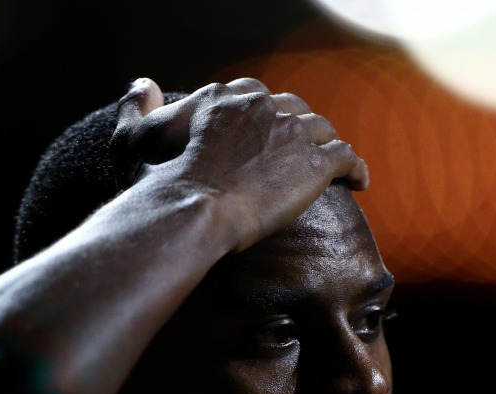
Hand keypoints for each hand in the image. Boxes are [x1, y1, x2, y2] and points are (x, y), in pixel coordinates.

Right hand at [111, 77, 369, 252]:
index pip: (255, 94)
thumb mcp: (136, 140)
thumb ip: (137, 108)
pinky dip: (355, 168)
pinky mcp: (315, 163)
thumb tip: (142, 84)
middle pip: (293, 108)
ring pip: (322, 129)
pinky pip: (347, 157)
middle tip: (302, 149)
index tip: (267, 131)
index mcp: (224, 97)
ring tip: (331, 164)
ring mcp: (292, 132)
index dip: (265, 113)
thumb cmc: (161, 185)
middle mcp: (262, 105)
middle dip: (299, 125)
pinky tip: (359, 182)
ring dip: (327, 144)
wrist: (195, 208)